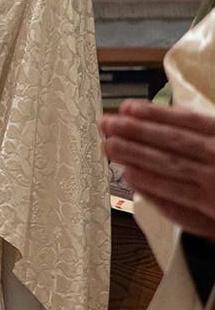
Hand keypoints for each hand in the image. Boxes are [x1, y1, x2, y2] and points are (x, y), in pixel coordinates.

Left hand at [101, 100, 214, 239]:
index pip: (189, 120)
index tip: (129, 107)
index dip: (156, 113)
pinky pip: (176, 191)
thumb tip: (173, 114)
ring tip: (109, 143)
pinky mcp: (213, 203)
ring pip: (169, 163)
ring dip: (135, 153)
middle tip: (106, 122)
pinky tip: (129, 173)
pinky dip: (151, 181)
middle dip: (135, 130)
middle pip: (173, 139)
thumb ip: (206, 129)